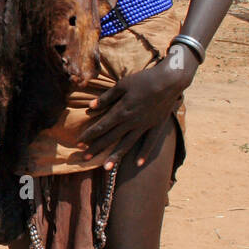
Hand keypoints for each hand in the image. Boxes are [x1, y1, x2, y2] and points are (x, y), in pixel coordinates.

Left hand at [79, 56, 193, 170]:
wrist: (169, 81)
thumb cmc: (144, 80)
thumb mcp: (122, 85)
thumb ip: (106, 97)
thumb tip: (90, 106)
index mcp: (121, 111)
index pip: (101, 126)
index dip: (89, 135)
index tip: (79, 143)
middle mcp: (131, 122)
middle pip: (110, 138)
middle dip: (96, 148)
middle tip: (84, 158)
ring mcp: (144, 126)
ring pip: (127, 144)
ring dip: (115, 156)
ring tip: (105, 168)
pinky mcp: (155, 126)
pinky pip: (149, 143)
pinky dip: (143, 154)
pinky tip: (137, 163)